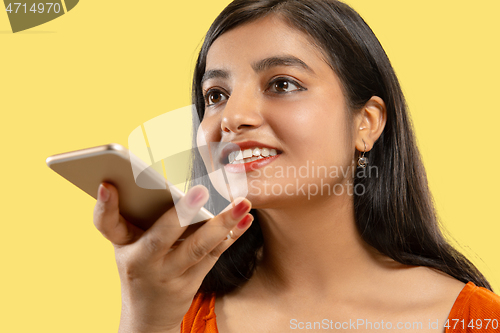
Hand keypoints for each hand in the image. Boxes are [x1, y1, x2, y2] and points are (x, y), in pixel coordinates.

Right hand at [93, 182, 252, 332]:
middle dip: (180, 215)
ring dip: (221, 224)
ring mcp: (169, 275)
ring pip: (197, 248)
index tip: (107, 184)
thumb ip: (142, 216)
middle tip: (200, 192)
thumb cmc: (140, 265)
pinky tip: (246, 219)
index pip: (106, 225)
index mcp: (123, 245)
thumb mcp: (130, 244)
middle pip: (160, 238)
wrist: (147, 315)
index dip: (104, 206)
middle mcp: (142, 262)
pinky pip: (214, 255)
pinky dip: (232, 235)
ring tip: (242, 203)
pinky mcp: (191, 283)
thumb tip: (170, 181)